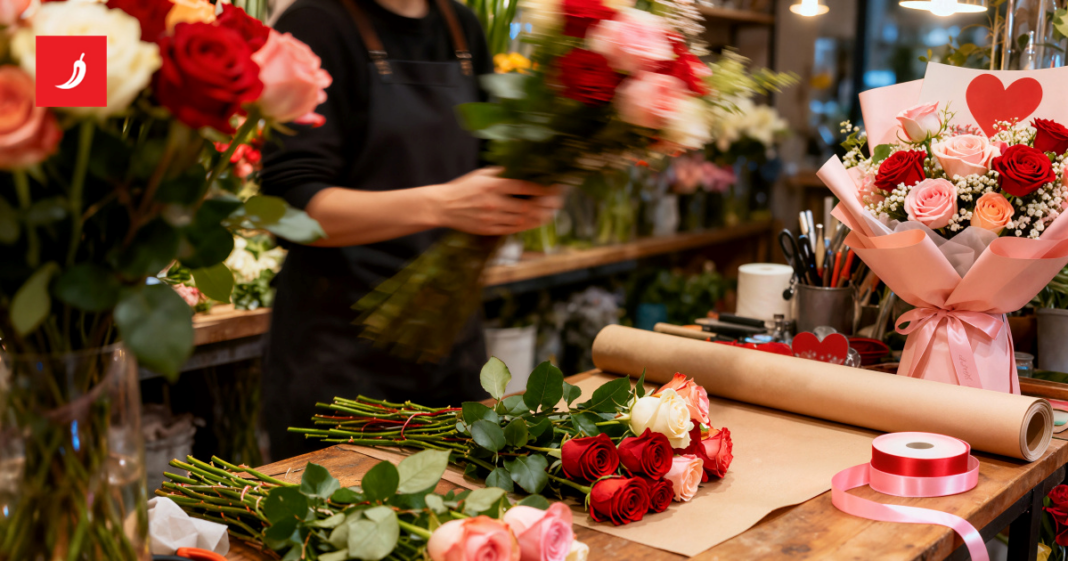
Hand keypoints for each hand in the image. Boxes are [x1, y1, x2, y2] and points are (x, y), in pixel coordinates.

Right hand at [431, 167, 563, 235]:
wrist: (443, 206)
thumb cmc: (464, 187)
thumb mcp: (482, 174)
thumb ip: (502, 173)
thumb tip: (523, 169)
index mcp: (493, 184)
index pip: (523, 186)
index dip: (541, 189)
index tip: (554, 188)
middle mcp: (493, 201)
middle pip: (526, 205)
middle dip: (545, 205)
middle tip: (558, 204)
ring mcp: (491, 217)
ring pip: (521, 220)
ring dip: (539, 218)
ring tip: (551, 215)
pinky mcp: (488, 229)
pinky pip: (512, 229)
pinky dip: (526, 227)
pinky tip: (535, 223)